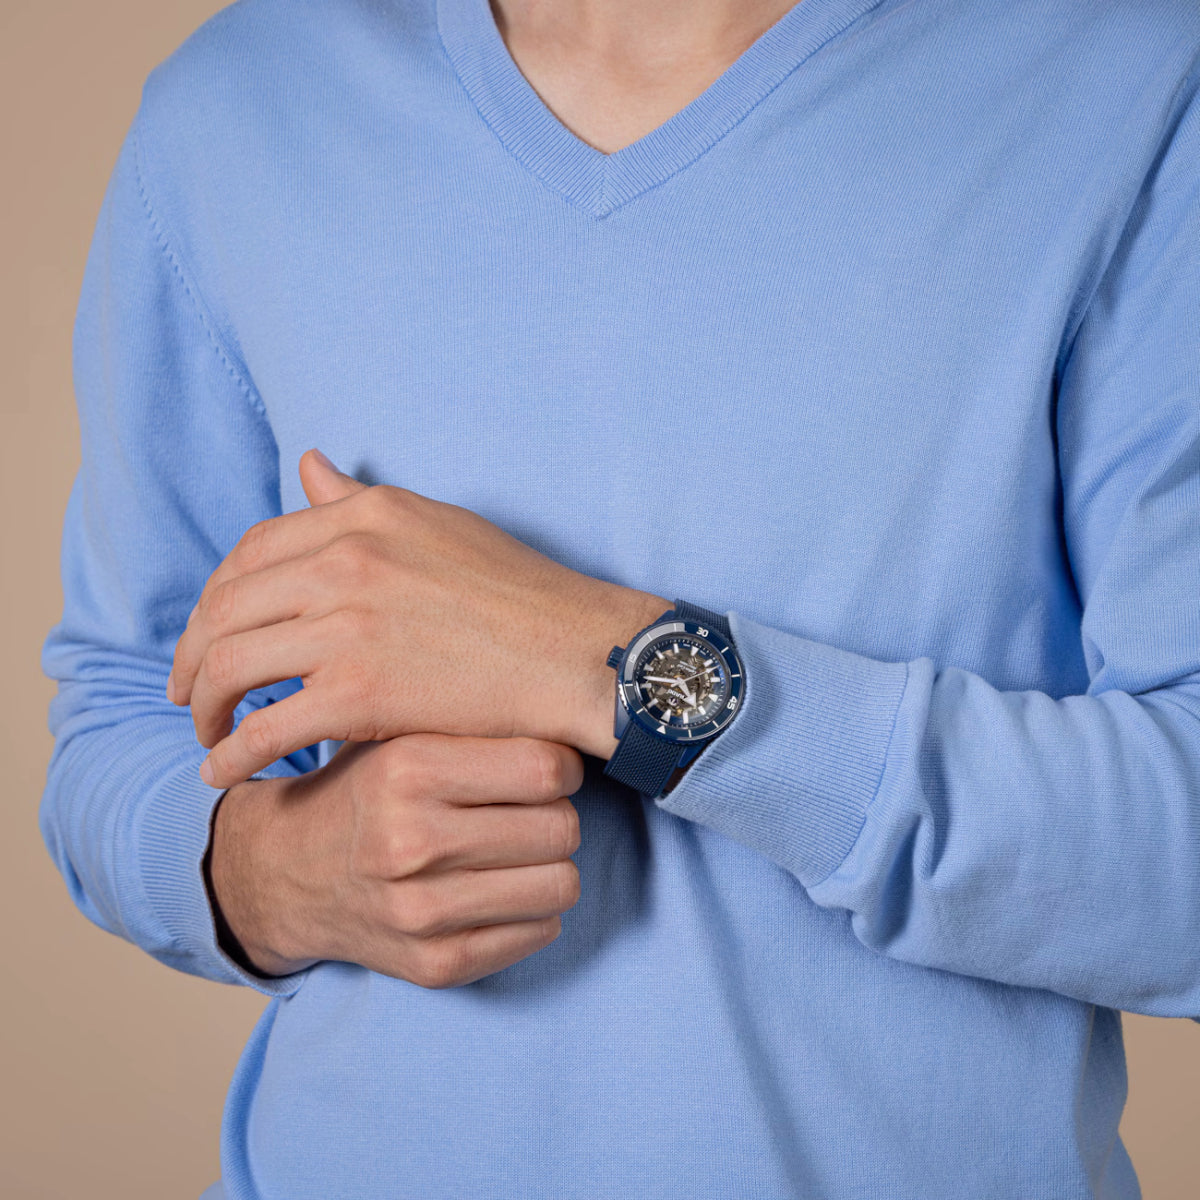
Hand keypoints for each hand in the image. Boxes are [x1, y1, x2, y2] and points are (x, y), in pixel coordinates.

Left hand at [169, 449, 667, 788]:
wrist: (578, 653)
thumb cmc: (523, 594)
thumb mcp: (437, 524)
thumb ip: (360, 501)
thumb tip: (307, 465)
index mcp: (364, 516)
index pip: (252, 551)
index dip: (218, 597)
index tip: (212, 632)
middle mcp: (346, 559)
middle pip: (226, 607)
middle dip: (191, 654)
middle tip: (187, 691)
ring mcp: (349, 625)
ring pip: (229, 665)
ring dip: (202, 705)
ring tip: (206, 731)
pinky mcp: (360, 692)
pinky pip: (264, 727)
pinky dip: (231, 754)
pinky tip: (224, 771)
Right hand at [207, 733, 583, 986]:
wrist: (286, 872)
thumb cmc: (368, 790)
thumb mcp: (403, 733)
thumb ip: (477, 724)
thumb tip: (575, 719)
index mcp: (409, 769)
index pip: (546, 768)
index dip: (563, 767)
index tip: (549, 770)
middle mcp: (411, 841)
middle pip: (561, 827)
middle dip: (556, 816)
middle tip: (529, 812)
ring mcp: (421, 911)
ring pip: (561, 884)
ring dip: (551, 865)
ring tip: (518, 851)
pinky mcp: (435, 965)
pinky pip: (541, 932)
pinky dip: (533, 909)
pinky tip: (498, 890)